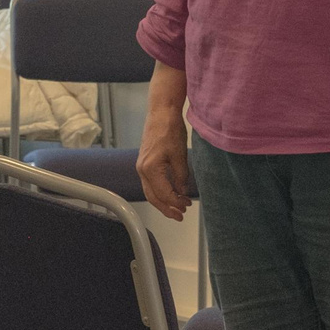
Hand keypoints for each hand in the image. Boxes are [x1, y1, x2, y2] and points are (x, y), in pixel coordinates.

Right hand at [138, 62, 193, 221]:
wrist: (161, 113)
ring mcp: (141, 166)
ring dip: (163, 202)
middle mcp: (142, 169)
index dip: (176, 203)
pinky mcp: (144, 163)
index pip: (164, 194)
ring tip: (176, 209)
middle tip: (180, 216)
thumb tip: (182, 193)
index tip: (187, 206)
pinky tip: (170, 194)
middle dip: (167, 208)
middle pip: (153, 197)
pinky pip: (150, 183)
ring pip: (150, 192)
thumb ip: (181, 176)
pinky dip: (159, 192)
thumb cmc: (170, 130)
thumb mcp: (180, 155)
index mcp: (150, 168)